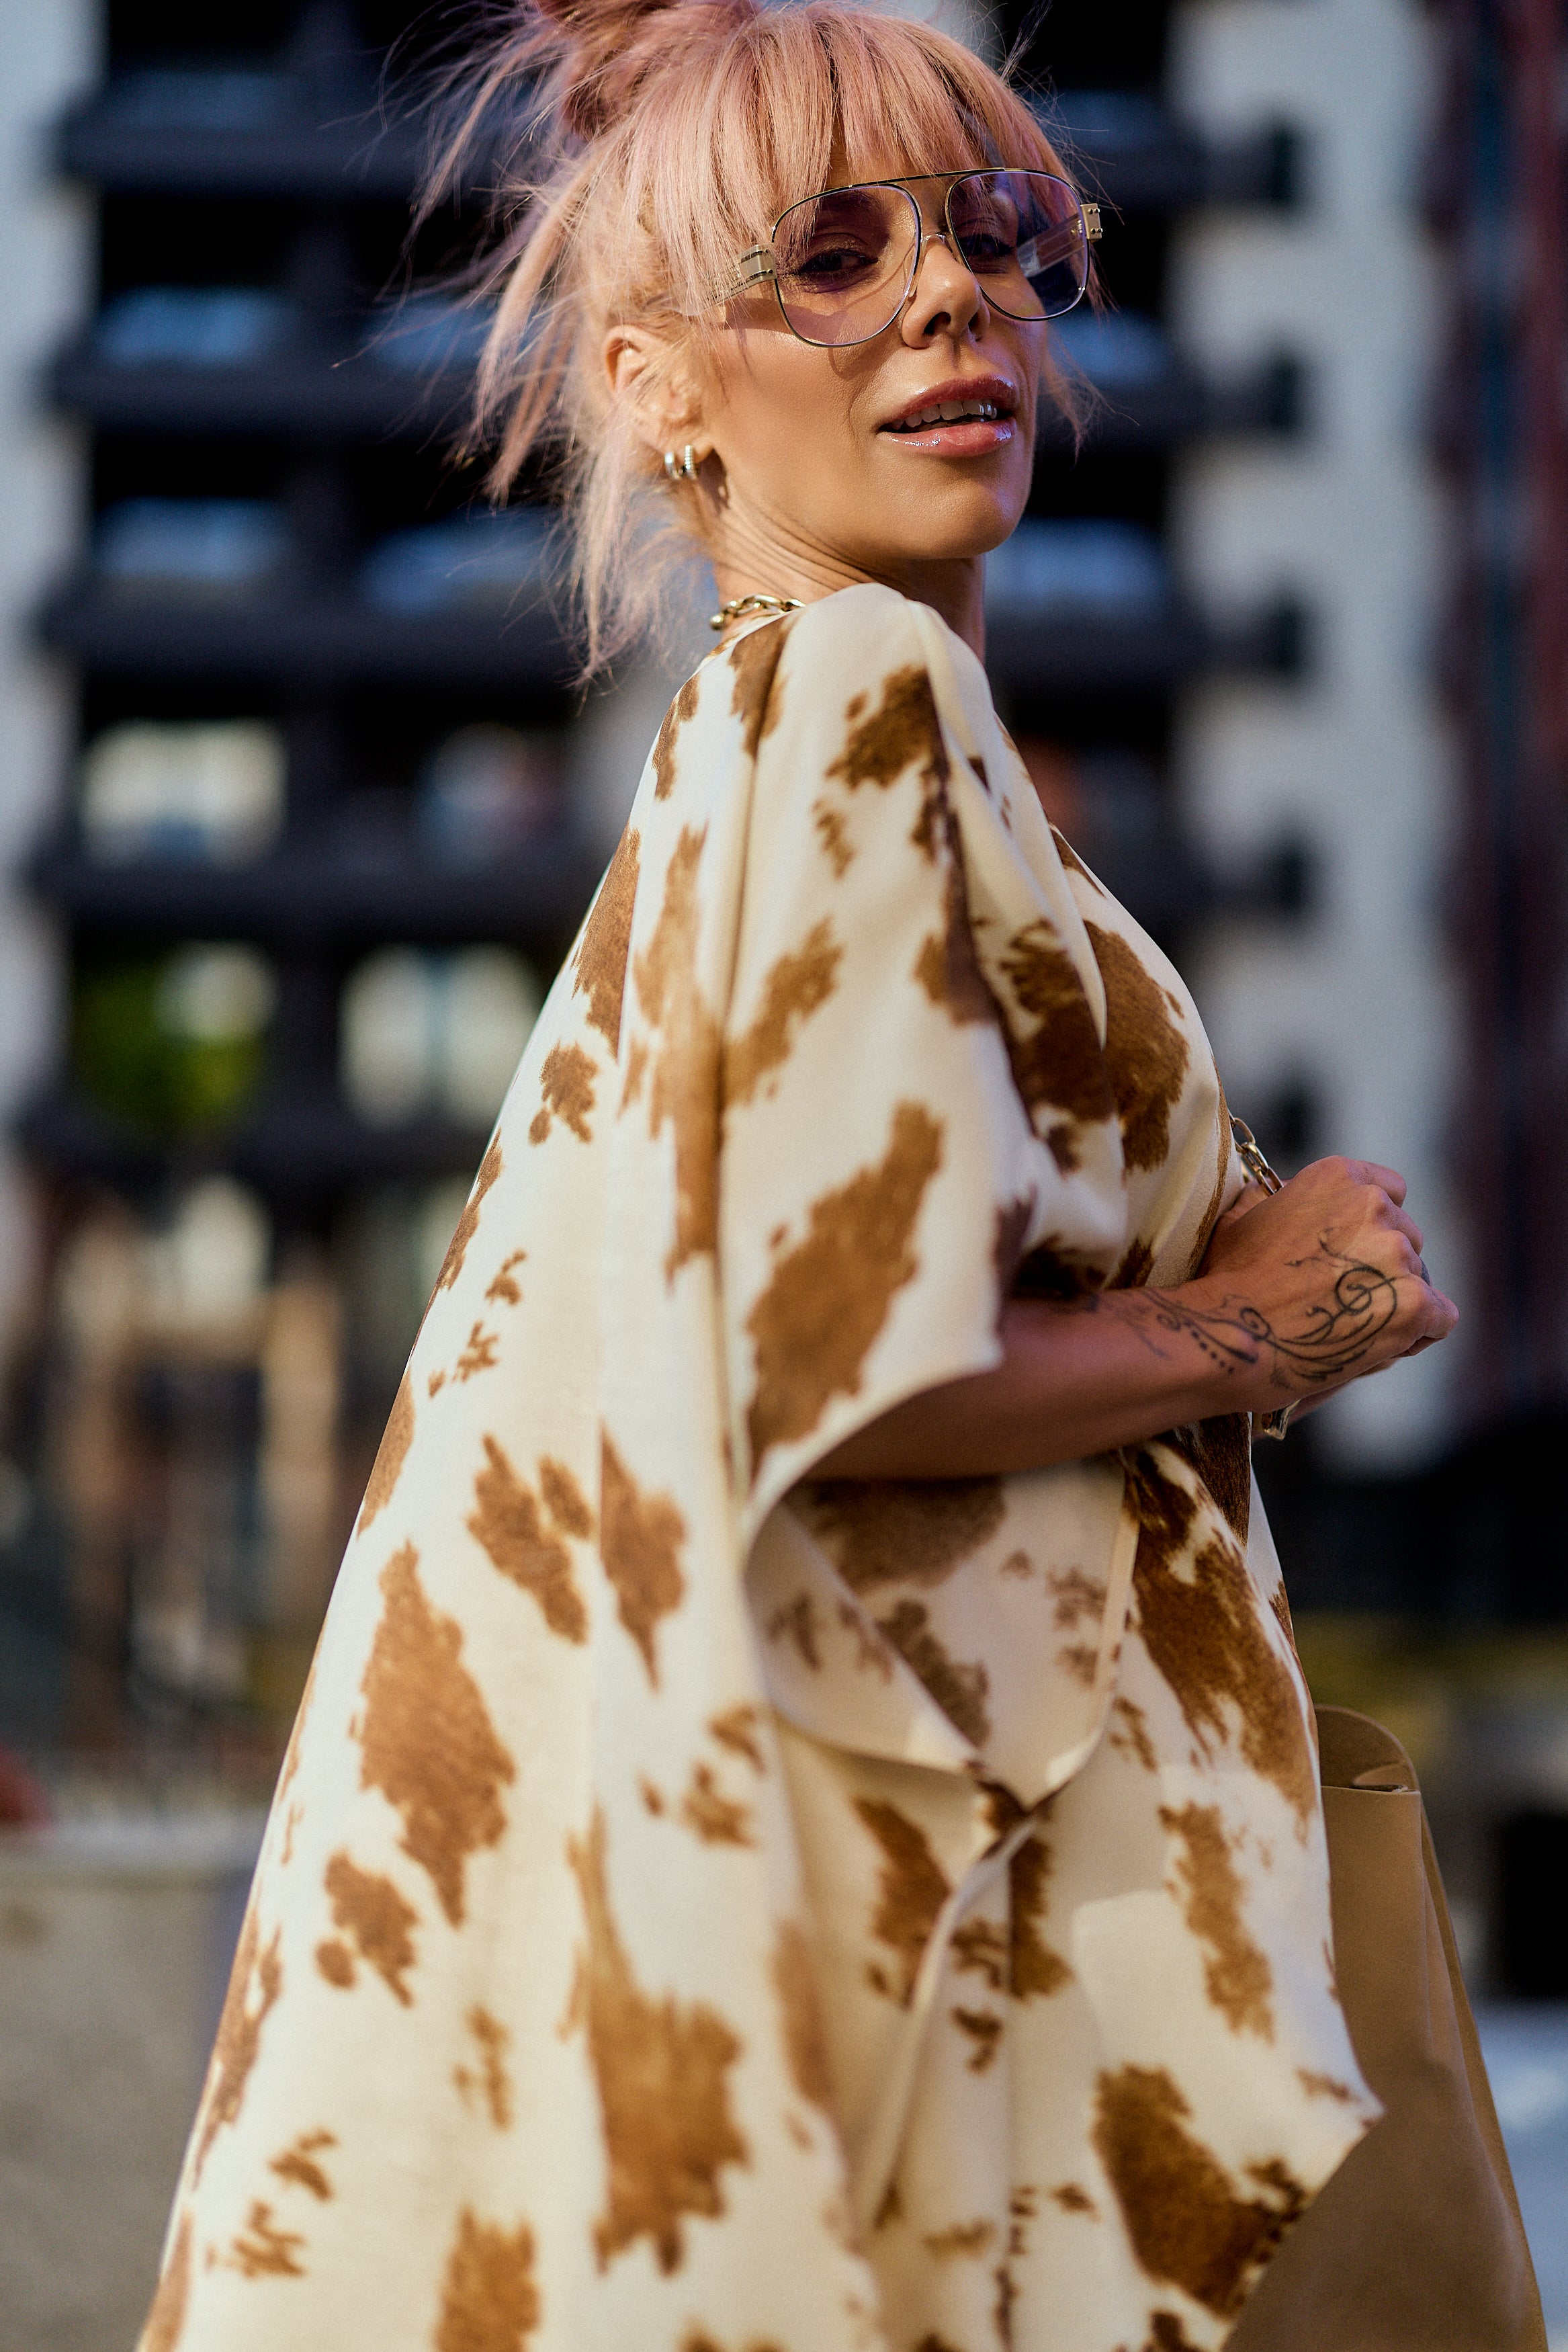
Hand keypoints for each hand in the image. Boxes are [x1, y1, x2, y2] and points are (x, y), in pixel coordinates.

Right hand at [1157, 1156, 1457, 1417]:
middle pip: (1406, 1236)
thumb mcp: (1243, 1217)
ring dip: (1395, 1301)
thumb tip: (1277, 1194)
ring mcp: (1397, 1254)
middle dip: (1384, 1265)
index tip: (1354, 1250)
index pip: (1389, 1189)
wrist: (1230, 1334)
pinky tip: (1386, 1344)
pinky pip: (1441, 1317)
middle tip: (1345, 1299)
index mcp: (1338, 1177)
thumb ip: (1275, 1198)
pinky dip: (1420, 1332)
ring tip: (1351, 1329)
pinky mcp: (1415, 1303)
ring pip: (1419, 1278)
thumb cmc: (1227, 1282)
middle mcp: (1375, 1206)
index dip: (1374, 1223)